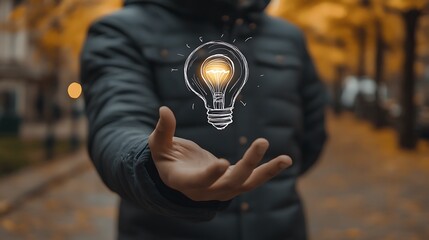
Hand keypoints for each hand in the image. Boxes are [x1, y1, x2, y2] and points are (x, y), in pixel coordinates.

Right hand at [148, 106, 291, 200]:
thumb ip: (162, 130)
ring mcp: (221, 188)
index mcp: (184, 181)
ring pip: (246, 184)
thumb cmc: (165, 157)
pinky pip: (252, 179)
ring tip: (286, 159)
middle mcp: (205, 191)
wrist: (177, 174)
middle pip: (230, 183)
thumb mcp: (158, 145)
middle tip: (262, 142)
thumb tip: (164, 110)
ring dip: (266, 172)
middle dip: (248, 164)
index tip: (223, 162)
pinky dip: (268, 170)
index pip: (198, 182)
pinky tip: (284, 160)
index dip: (210, 175)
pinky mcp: (232, 182)